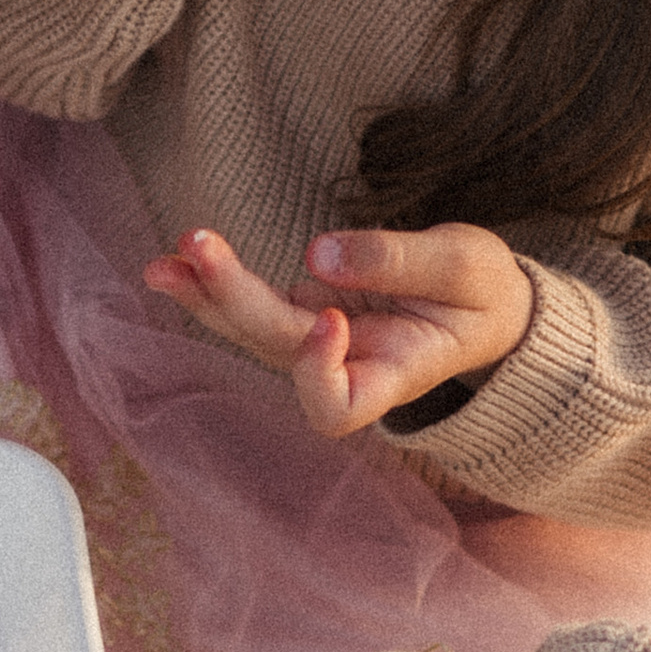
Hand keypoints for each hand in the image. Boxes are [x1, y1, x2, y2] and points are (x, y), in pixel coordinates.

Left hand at [144, 222, 533, 435]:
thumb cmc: (485, 294)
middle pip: (279, 349)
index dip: (321, 372)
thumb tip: (319, 256)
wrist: (486, 307)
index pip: (343, 406)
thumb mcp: (468, 265)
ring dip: (205, 296)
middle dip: (235, 299)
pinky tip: (180, 256)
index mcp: (398, 373)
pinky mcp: (305, 313)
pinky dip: (214, 282)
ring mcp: (321, 345)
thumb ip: (398, 261)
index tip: (333, 318)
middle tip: (197, 245)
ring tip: (164, 261)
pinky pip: (250, 305)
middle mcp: (349, 367)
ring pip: (251, 332)